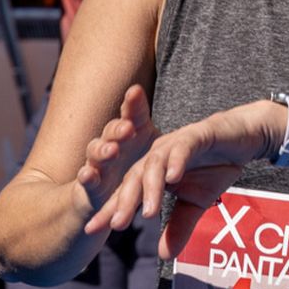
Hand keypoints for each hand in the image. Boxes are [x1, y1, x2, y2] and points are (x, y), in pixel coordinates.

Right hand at [72, 85, 160, 212]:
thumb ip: (167, 140)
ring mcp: (99, 162)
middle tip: (128, 128)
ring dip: (102, 150)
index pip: (131, 115)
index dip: (133, 103)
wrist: (110, 197)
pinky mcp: (91, 184)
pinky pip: (86, 177)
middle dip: (118, 128)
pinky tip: (88, 174)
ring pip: (96, 151)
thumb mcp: (156, 151)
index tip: (135, 91)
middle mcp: (111, 142)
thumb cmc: (138, 167)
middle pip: (112, 130)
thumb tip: (203, 121)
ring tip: (112, 151)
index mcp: (129, 132)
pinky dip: (86, 176)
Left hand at [86, 98, 276, 259]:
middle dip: (123, 202)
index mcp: (152, 172)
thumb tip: (164, 258)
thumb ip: (178, 227)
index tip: (91, 230)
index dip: (109, 210)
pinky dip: (176, 162)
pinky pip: (182, 149)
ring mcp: (174, 144)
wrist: (241, 139)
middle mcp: (157, 156)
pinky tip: (173, 178)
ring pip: (154, 165)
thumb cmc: (215, 168)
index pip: (127, 194)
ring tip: (148, 211)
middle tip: (116, 224)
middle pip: (134, 179)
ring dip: (150, 188)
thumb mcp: (196, 204)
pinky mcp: (195, 136)